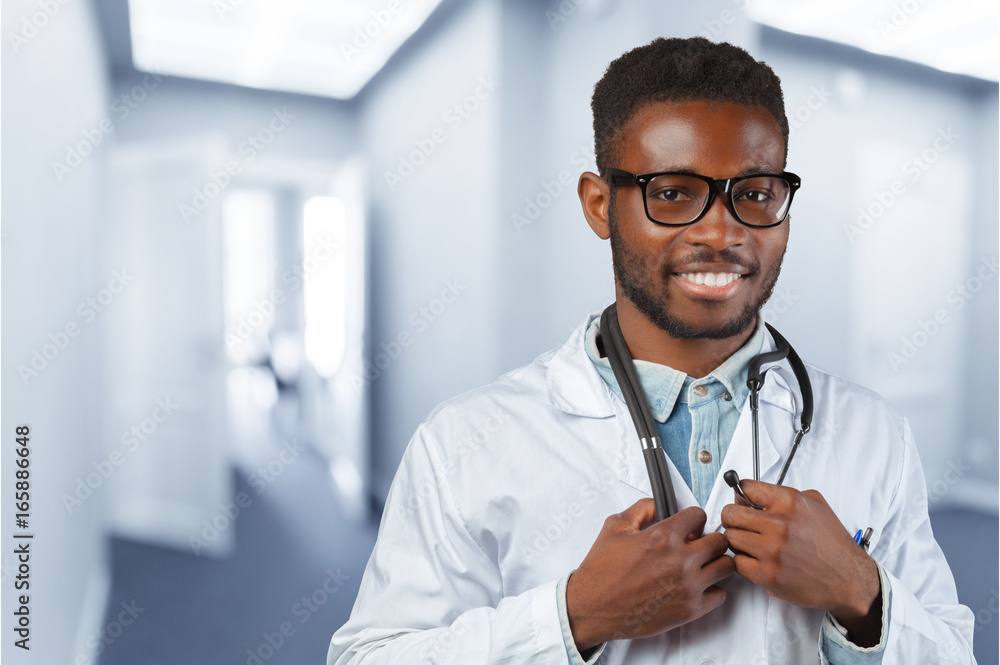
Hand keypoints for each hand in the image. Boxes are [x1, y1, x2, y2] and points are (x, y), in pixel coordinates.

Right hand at [566, 499, 734, 650]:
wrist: (593, 606)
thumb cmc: (602, 570)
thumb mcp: (615, 526)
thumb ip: (642, 508)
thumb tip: (660, 505)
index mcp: (662, 537)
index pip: (699, 515)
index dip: (693, 518)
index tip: (689, 525)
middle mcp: (679, 561)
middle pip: (720, 541)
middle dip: (709, 538)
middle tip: (697, 544)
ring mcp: (688, 587)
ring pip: (726, 567)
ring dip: (715, 563)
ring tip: (700, 565)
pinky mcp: (690, 610)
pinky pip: (720, 595)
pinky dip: (712, 589)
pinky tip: (696, 586)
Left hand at [720, 481, 881, 645]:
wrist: (849, 578)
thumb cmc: (832, 543)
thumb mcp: (815, 504)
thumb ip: (781, 495)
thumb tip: (748, 494)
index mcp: (790, 502)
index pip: (746, 487)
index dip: (741, 494)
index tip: (743, 500)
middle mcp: (779, 525)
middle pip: (730, 513)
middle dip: (733, 517)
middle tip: (741, 523)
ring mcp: (772, 551)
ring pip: (730, 538)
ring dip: (738, 540)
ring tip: (752, 543)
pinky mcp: (767, 575)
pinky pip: (737, 562)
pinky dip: (743, 561)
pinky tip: (757, 559)